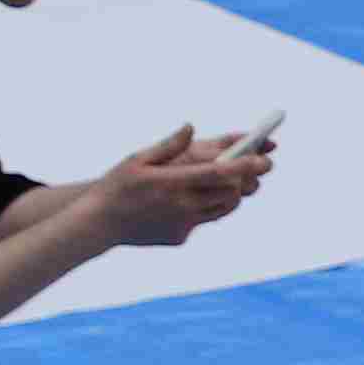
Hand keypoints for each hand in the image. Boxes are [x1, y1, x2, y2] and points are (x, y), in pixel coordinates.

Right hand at [91, 125, 269, 247]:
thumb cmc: (116, 186)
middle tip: (256, 167)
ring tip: (233, 180)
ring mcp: (183, 224)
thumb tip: (191, 127)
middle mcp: (181, 205)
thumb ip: (168, 145)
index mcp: (172, 182)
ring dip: (233, 194)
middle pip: (230, 192)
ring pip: (224, 208)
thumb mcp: (137, 160)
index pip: (220, 173)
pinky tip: (199, 197)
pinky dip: (208, 208)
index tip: (265, 159)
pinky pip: (204, 220)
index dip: (246, 166)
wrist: (98, 224)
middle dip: (247, 179)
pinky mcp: (181, 236)